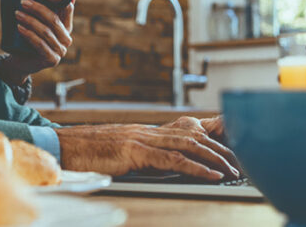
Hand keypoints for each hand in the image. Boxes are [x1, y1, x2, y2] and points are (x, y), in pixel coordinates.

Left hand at [2, 0, 74, 83]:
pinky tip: (20, 28)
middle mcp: (66, 37)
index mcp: (66, 24)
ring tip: (17, 14)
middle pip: (54, 19)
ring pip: (46, 31)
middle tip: (22, 2)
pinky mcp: (51, 60)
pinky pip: (40, 44)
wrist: (20, 61)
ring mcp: (60, 50)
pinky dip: (29, 35)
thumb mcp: (34, 20)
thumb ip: (38, 6)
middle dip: (38, 8)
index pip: (68, 7)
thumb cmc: (27, 37)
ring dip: (30, 20)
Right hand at [55, 119, 240, 181]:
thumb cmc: (88, 155)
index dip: (212, 140)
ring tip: (233, 170)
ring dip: (215, 158)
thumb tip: (160, 168)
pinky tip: (212, 175)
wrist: (63, 147)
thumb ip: (141, 158)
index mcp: (146, 133)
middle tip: (241, 163)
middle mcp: (148, 131)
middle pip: (195, 137)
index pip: (187, 132)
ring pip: (189, 145)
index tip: (232, 150)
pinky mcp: (135, 151)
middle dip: (221, 150)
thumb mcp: (119, 154)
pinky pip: (172, 159)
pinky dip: (196, 167)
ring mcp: (142, 139)